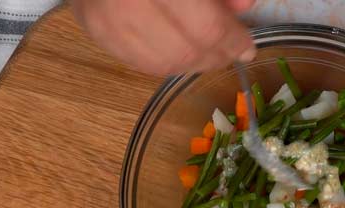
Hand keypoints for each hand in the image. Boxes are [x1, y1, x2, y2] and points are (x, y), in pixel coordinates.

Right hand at [72, 0, 255, 75]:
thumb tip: (245, 6)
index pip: (205, 27)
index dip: (232, 41)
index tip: (247, 46)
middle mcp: (130, 3)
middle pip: (184, 51)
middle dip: (215, 57)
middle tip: (230, 53)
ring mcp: (108, 20)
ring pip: (163, 63)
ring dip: (194, 64)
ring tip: (209, 53)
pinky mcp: (96, 31)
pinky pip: (139, 62)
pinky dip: (168, 63)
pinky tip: (182, 51)